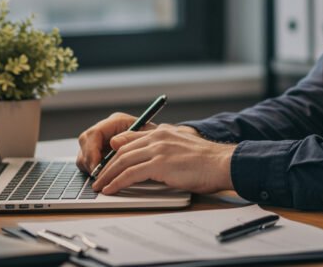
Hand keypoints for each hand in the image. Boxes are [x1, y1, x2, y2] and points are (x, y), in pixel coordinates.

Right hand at [76, 112, 155, 173]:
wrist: (166, 148)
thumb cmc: (159, 141)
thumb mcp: (151, 138)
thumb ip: (132, 139)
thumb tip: (114, 143)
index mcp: (117, 121)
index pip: (94, 134)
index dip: (92, 151)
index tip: (97, 167)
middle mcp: (107, 129)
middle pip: (85, 143)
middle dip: (90, 161)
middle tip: (98, 178)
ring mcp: (102, 141)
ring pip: (84, 154)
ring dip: (91, 168)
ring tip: (103, 180)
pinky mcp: (100, 154)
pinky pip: (88, 163)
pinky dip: (94, 171)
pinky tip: (105, 178)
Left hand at [89, 124, 236, 194]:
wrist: (223, 163)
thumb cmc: (207, 160)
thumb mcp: (181, 148)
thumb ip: (163, 148)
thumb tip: (147, 157)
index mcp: (163, 131)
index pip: (130, 140)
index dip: (115, 153)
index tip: (107, 164)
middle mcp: (158, 137)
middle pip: (122, 151)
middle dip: (107, 166)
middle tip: (99, 178)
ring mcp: (158, 149)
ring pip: (123, 161)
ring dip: (108, 175)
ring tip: (100, 186)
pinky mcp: (160, 164)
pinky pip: (130, 174)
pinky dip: (117, 182)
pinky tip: (111, 189)